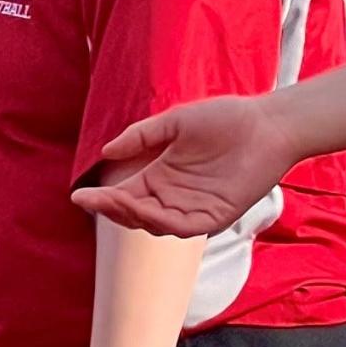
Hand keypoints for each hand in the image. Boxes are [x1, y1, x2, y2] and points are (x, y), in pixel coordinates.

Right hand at [71, 94, 292, 236]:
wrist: (266, 123)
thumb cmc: (226, 118)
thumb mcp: (175, 123)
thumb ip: (142, 136)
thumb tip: (106, 151)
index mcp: (163, 177)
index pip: (126, 195)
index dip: (103, 199)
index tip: (78, 197)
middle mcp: (175, 197)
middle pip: (136, 214)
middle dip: (113, 209)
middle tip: (94, 200)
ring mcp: (195, 209)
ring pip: (155, 224)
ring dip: (133, 215)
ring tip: (115, 200)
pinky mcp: (216, 217)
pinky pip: (183, 227)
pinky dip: (162, 221)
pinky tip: (146, 208)